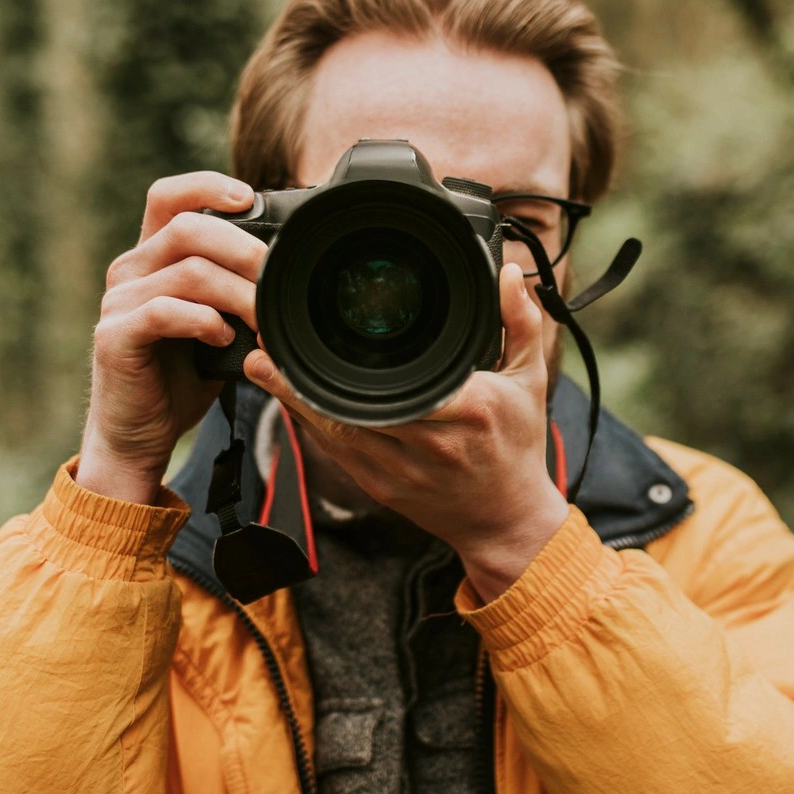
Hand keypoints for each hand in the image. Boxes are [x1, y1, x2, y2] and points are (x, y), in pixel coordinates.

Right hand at [77, 173, 268, 505]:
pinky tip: (224, 340)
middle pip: (188, 227)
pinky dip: (204, 322)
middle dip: (244, 247)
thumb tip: (289, 268)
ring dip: (238, 293)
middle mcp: (129, 270)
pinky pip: (165, 312)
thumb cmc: (179, 377)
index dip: (207, 185)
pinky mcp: (115, 336)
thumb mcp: (215, 322)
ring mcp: (118, 302)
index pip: (168, 196)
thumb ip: (234, 289)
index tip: (250, 197)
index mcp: (151, 257)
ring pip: (187, 271)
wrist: (138, 435)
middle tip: (278, 277)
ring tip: (264, 320)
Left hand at [244, 263, 566, 600]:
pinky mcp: (380, 488)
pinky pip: (335, 452)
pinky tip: (287, 398)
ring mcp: (399, 470)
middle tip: (267, 342)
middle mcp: (429, 443)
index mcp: (466, 410)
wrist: (506, 519)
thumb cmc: (517, 446)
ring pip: (332, 433)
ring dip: (292, 399)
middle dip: (300, 378)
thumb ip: (519, 323)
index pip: (398, 386)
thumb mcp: (530, 381)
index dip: (347, 367)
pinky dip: (309, 424)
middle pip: (349, 408)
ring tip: (263, 364)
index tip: (313, 335)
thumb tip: (505, 274)